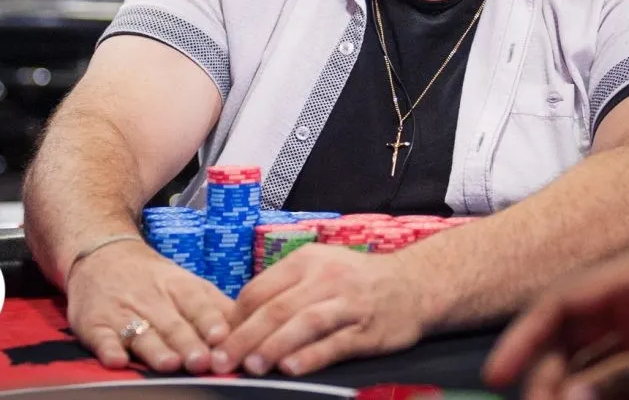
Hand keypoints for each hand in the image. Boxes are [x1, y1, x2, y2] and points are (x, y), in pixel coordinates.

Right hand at [66, 240, 236, 373]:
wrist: (103, 254)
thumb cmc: (154, 278)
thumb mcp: (188, 283)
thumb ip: (217, 306)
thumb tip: (252, 326)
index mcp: (179, 287)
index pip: (197, 303)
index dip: (210, 320)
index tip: (223, 336)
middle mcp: (153, 299)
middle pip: (173, 323)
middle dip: (188, 342)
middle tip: (202, 361)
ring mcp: (123, 311)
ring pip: (142, 333)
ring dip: (156, 349)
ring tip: (169, 364)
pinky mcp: (95, 323)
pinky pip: (101, 337)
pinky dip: (108, 349)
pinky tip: (116, 360)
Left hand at [217, 243, 425, 376]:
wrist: (413, 283)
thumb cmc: (357, 281)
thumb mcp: (320, 269)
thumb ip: (284, 290)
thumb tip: (238, 323)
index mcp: (307, 260)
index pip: (260, 289)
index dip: (234, 318)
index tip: (215, 342)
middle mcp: (326, 277)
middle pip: (277, 307)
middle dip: (244, 337)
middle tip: (221, 361)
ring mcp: (348, 303)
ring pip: (304, 323)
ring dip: (274, 346)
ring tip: (251, 367)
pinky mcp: (367, 329)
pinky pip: (335, 343)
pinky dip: (311, 356)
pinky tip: (292, 368)